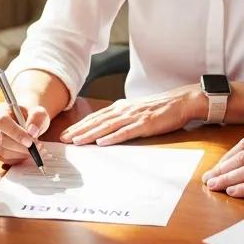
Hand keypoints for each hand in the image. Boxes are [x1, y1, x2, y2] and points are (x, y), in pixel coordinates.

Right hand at [0, 102, 49, 163]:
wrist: (28, 122)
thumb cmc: (32, 116)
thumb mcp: (39, 113)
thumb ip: (37, 119)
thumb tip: (32, 132)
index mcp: (0, 110)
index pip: (2, 122)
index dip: (16, 133)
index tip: (30, 142)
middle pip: (2, 139)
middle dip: (22, 147)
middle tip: (37, 147)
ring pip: (3, 151)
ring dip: (21, 154)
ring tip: (34, 150)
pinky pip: (4, 159)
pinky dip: (18, 159)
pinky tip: (26, 153)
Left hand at [59, 86, 201, 146]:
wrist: (180, 102)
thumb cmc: (158, 109)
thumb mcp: (136, 111)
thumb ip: (121, 118)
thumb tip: (106, 129)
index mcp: (120, 107)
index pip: (96, 117)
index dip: (80, 125)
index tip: (66, 133)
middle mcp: (124, 110)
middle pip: (97, 121)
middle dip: (79, 130)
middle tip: (64, 139)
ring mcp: (134, 116)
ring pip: (107, 126)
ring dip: (90, 134)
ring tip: (77, 141)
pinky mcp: (145, 124)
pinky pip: (126, 132)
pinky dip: (113, 137)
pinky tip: (102, 142)